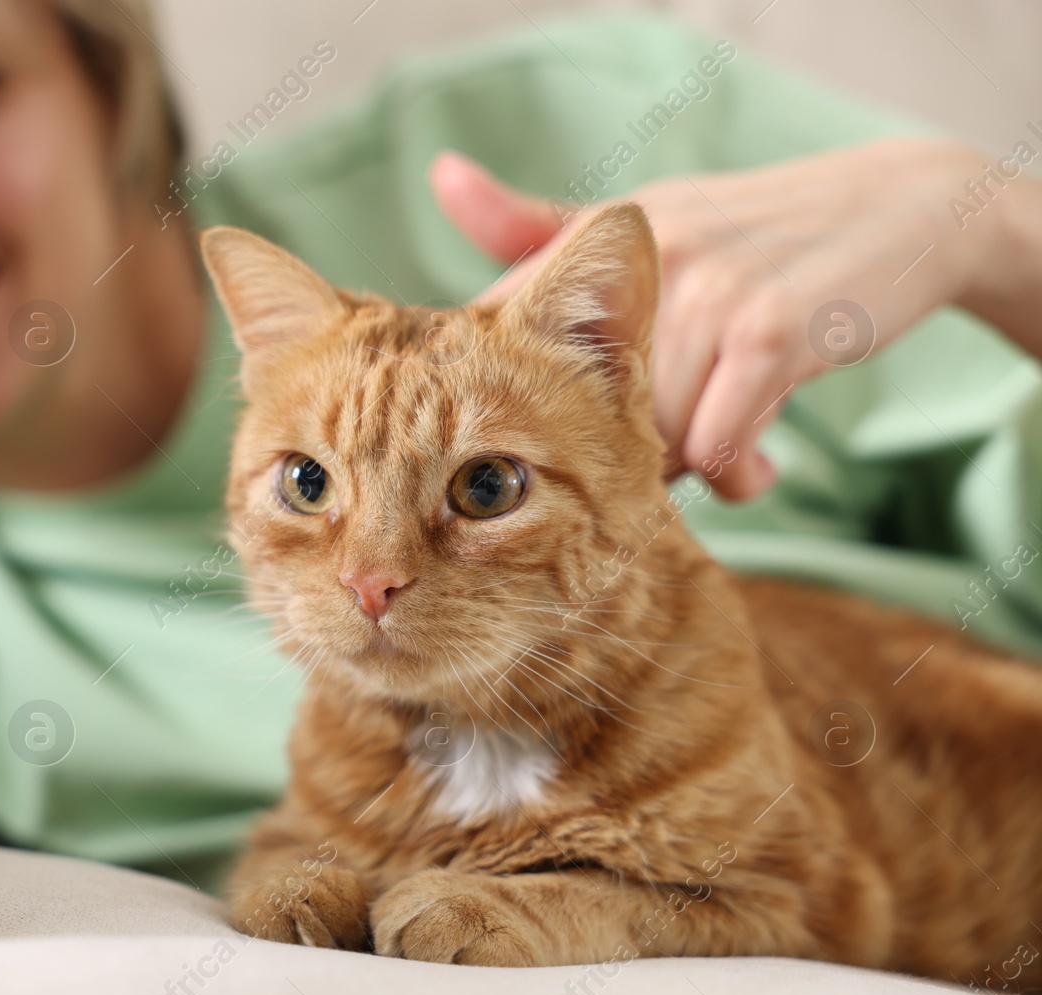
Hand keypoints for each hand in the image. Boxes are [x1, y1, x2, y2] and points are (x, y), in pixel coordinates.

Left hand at [431, 140, 996, 498]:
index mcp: (598, 242)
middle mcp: (641, 263)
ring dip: (688, 469)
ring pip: (651, 438)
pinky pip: (718, 446)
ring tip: (722, 454)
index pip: (508, 335)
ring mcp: (705, 296)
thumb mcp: (642, 221)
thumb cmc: (745, 234)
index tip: (519, 455)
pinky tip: (755, 465)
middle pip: (581, 414)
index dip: (504, 408)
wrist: (896, 214)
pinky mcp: (768, 336)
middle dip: (615, 457)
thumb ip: (540, 231)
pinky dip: (738, 472)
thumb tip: (442, 178)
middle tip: (654, 462)